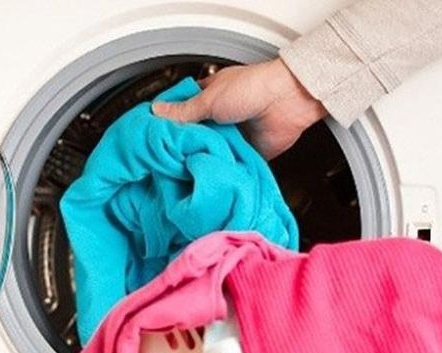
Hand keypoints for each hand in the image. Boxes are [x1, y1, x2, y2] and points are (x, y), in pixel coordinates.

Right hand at [152, 59, 326, 159]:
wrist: (287, 101)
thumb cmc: (254, 88)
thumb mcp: (209, 99)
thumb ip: (183, 111)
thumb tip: (157, 113)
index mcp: (208, 97)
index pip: (181, 111)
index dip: (168, 123)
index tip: (153, 136)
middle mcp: (219, 117)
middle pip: (194, 135)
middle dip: (183, 146)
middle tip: (165, 159)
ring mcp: (232, 136)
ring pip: (209, 151)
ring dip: (201, 158)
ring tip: (182, 170)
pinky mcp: (245, 152)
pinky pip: (227, 163)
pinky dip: (220, 168)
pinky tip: (207, 174)